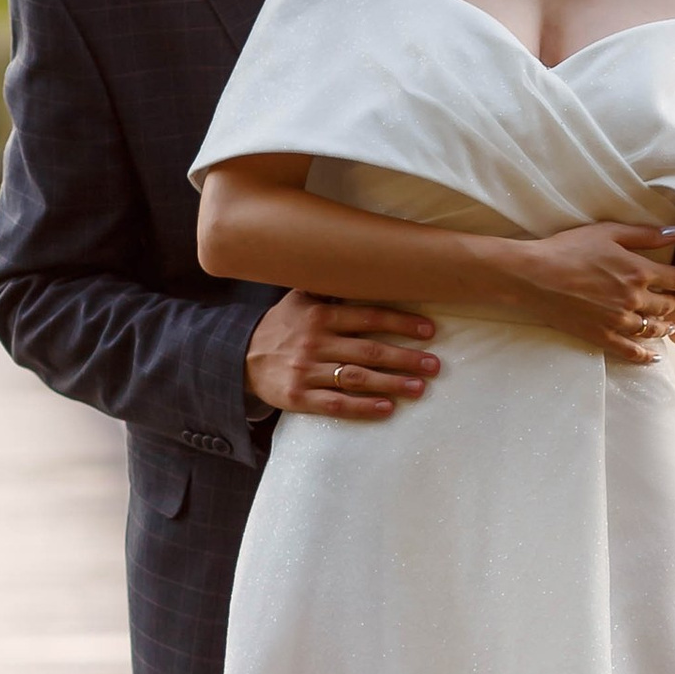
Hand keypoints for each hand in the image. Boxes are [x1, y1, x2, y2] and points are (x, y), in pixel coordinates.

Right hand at [247, 289, 440, 422]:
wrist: (239, 358)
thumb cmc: (280, 326)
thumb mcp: (298, 298)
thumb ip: (329, 287)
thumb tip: (365, 265)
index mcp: (319, 315)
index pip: (368, 317)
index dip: (401, 323)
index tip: (429, 331)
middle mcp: (315, 342)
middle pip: (369, 350)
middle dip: (405, 358)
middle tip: (435, 365)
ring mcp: (306, 371)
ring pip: (356, 377)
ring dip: (391, 383)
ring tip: (420, 388)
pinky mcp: (297, 398)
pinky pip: (334, 403)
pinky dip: (362, 408)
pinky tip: (387, 408)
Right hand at [510, 220, 674, 360]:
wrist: (535, 275)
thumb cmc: (569, 249)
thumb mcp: (609, 232)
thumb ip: (646, 234)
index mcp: (638, 271)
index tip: (671, 278)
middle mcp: (634, 299)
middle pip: (667, 305)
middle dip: (670, 301)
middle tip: (668, 300)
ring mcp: (618, 320)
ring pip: (653, 329)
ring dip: (664, 327)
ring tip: (667, 325)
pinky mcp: (601, 336)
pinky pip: (630, 351)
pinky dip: (644, 356)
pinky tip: (651, 357)